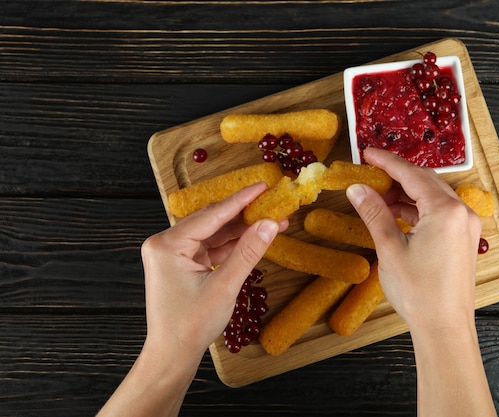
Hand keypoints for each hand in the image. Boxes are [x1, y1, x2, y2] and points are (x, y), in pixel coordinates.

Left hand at [141, 182, 286, 358]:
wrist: (172, 354)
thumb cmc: (189, 326)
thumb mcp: (224, 287)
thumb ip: (248, 252)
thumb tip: (270, 224)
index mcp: (167, 245)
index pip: (211, 215)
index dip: (240, 200)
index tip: (262, 186)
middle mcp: (166, 244)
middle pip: (212, 221)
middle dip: (244, 214)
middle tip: (272, 203)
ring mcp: (174, 254)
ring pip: (214, 233)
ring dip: (242, 230)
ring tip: (272, 221)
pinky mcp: (183, 264)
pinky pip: (212, 247)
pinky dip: (233, 245)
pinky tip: (256, 238)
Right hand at [346, 148, 495, 416]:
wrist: (444, 328)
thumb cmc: (419, 292)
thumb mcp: (390, 249)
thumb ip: (374, 213)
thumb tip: (357, 189)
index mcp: (446, 211)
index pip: (412, 175)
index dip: (387, 162)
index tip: (367, 153)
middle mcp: (461, 213)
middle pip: (425, 182)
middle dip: (396, 175)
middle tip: (370, 172)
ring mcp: (466, 227)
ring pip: (432, 197)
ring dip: (406, 193)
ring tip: (377, 194)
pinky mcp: (464, 240)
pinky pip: (439, 214)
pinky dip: (417, 210)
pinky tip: (396, 213)